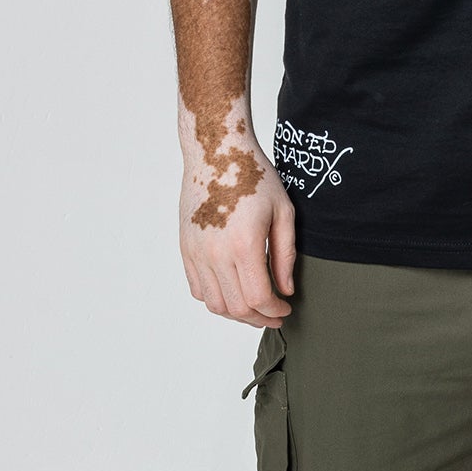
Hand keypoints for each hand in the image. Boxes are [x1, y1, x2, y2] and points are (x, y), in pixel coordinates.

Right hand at [179, 149, 295, 326]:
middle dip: (259, 318)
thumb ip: (285, 256)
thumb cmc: (253, 176)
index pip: (258, 298)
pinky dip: (215, 298)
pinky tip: (232, 290)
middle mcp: (216, 253)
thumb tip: (285, 289)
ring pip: (214, 304)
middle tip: (274, 314)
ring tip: (254, 307)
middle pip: (237, 308)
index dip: (275, 311)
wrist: (216, 152)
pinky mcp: (186, 248)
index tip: (286, 309)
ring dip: (237, 313)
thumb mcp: (283, 212)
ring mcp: (197, 252)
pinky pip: (197, 288)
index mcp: (244, 244)